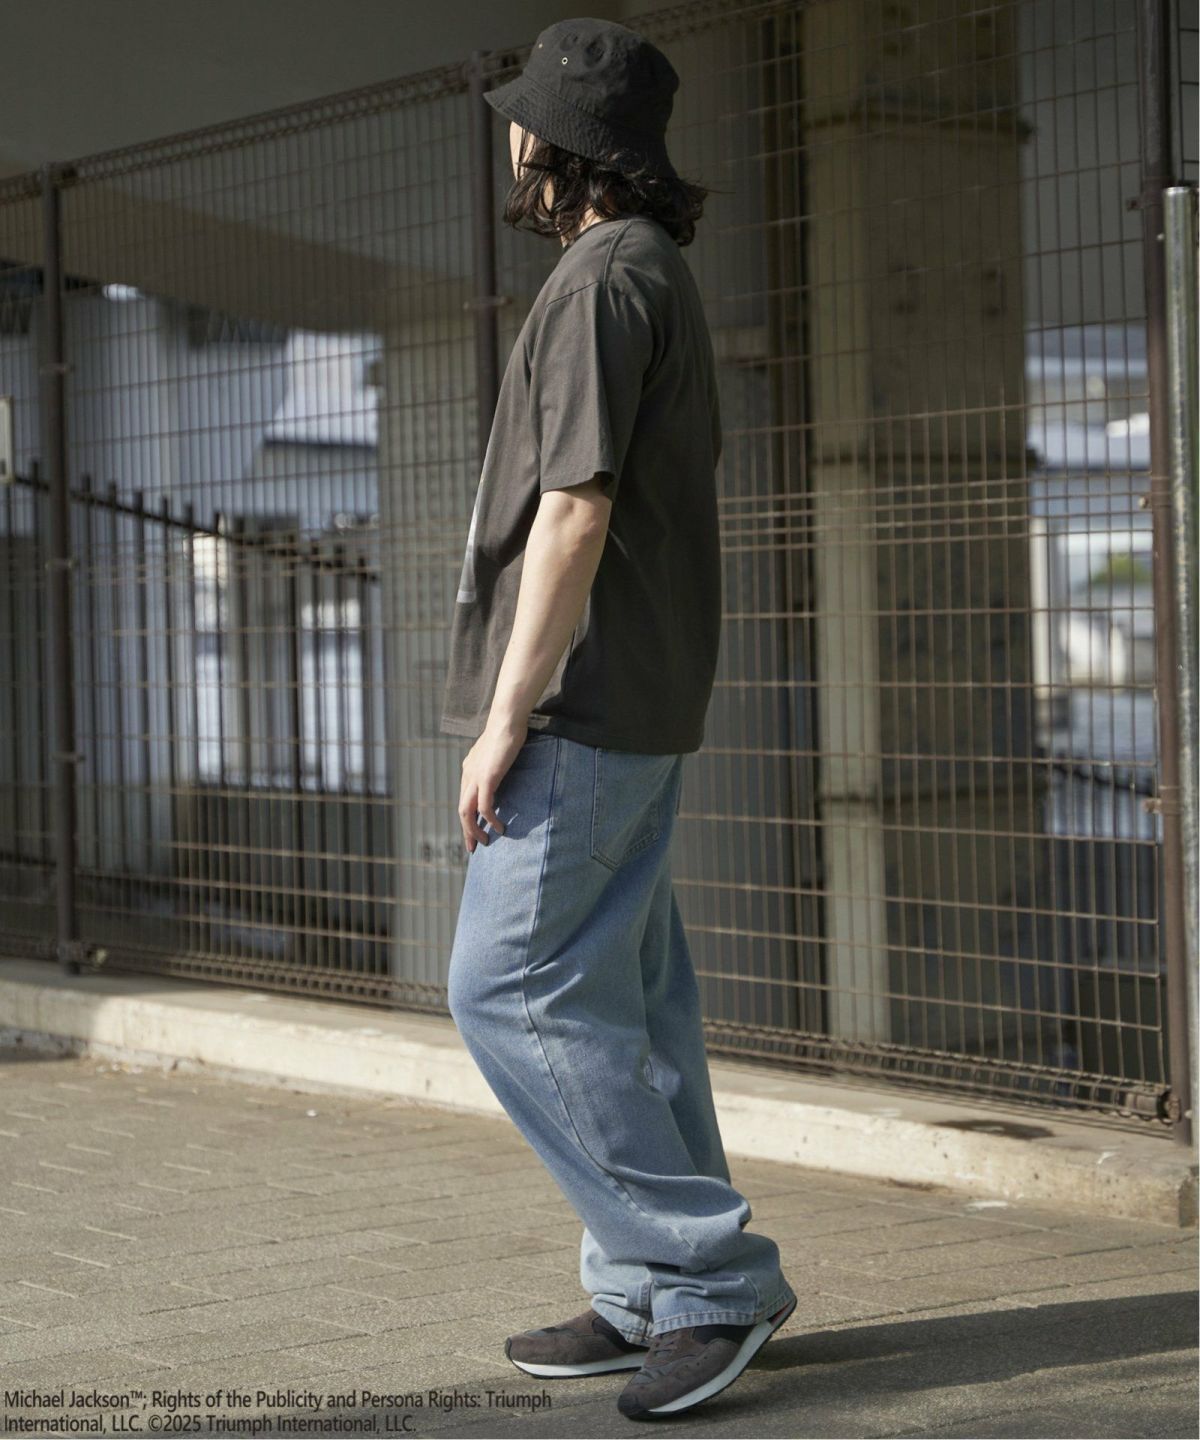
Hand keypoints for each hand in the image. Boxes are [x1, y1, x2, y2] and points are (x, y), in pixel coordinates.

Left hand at [458, 717, 528, 853]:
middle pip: (461, 810)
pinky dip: (489, 820)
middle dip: (466, 831)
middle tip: (473, 847)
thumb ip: (495, 763)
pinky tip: (498, 827)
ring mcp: (475, 777)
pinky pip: (484, 806)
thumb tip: (501, 770)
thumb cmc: (507, 731)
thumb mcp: (497, 752)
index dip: (468, 818)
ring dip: (474, 830)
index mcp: (469, 769)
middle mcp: (468, 774)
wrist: (507, 720)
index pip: (464, 799)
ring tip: (485, 842)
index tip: (474, 832)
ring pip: (466, 812)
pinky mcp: (487, 778)